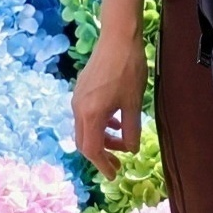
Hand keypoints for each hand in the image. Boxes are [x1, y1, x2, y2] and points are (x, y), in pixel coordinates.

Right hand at [73, 37, 147, 164]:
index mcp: (91, 114)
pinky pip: (87, 115)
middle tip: (118, 165)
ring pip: (86, 128)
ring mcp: (78, 98)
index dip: (103, 165)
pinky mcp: (82, 89)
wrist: (118, 37)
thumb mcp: (134, 104)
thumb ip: (131, 130)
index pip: (92, 149)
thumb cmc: (129, 69)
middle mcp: (78, 108)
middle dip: (101, 155)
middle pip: (85, 141)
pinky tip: (116, 121)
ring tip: (121, 142)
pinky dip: (100, 124)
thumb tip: (130, 150)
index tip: (114, 175)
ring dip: (102, 139)